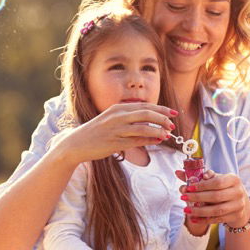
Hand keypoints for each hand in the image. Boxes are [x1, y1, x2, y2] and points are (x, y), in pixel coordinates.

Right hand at [58, 101, 176, 162]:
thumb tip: (150, 124)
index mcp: (117, 108)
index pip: (144, 106)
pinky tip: (157, 141)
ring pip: (143, 127)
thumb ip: (129, 120)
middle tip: (173, 124)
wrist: (76, 143)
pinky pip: (136, 141)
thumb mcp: (112, 120)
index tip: (173, 113)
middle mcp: (117, 116)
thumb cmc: (97, 132)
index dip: (161, 109)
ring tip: (167, 134)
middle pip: (146, 114)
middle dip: (162, 118)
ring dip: (158, 130)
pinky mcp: (114, 142)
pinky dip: (149, 140)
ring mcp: (116, 129)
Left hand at [175, 169, 249, 230]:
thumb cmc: (224, 188)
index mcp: (233, 179)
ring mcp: (238, 205)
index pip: (216, 182)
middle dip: (197, 198)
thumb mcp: (215, 179)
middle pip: (215, 196)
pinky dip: (204, 220)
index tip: (188, 187)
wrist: (240, 202)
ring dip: (199, 211)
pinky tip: (193, 219)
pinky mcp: (235, 216)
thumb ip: (198, 176)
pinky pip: (217, 219)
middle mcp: (238, 192)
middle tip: (183, 198)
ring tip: (186, 210)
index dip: (201, 186)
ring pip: (216, 210)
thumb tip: (178, 172)